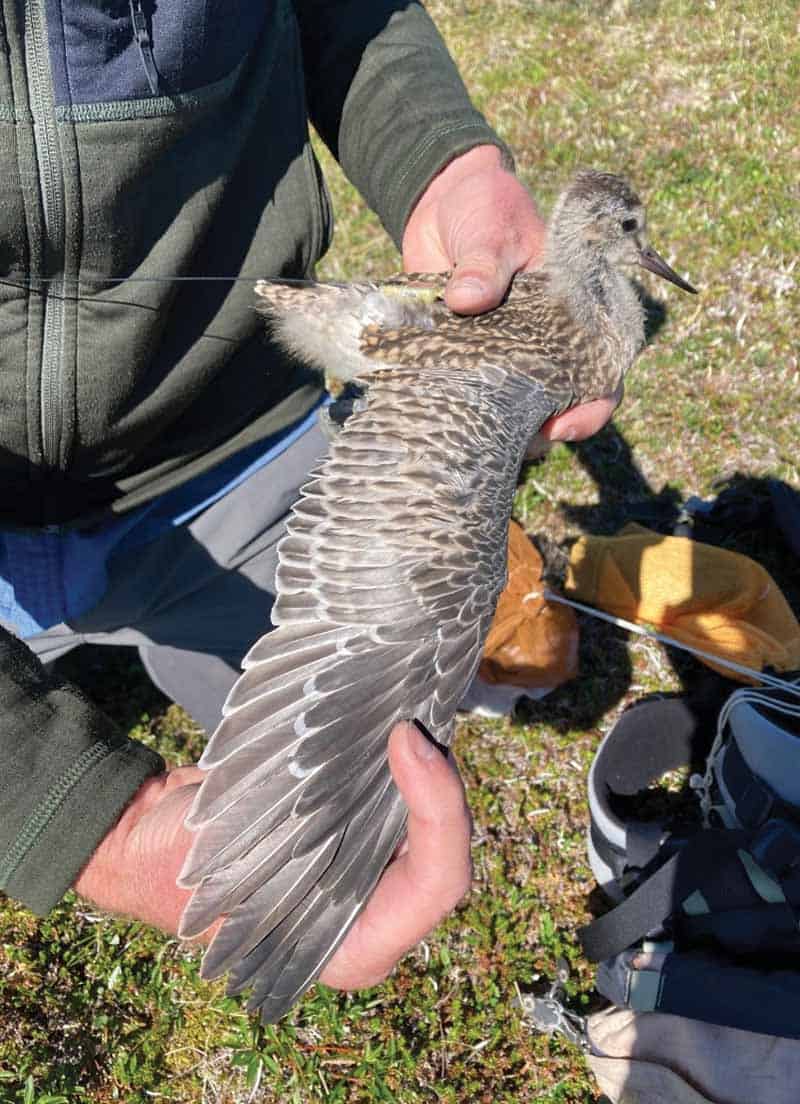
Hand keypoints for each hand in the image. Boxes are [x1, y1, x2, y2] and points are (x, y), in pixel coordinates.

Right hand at [73, 723, 471, 990]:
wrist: (142, 841)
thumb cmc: (179, 863)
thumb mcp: (238, 856)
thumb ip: (311, 824)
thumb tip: (384, 754)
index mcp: (356, 948)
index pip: (439, 882)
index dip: (440, 809)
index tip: (406, 738)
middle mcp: (375, 915)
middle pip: (446, 843)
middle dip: (438, 777)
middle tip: (412, 716)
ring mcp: (370, 872)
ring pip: (429, 813)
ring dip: (423, 762)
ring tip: (405, 710)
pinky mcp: (359, 832)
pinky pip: (402, 795)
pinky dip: (399, 758)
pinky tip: (388, 719)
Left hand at [402, 145, 620, 442]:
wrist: (439, 203)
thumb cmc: (486, 209)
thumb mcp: (492, 228)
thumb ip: (483, 261)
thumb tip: (466, 299)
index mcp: (572, 312)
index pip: (602, 368)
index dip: (594, 404)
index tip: (566, 423)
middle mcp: (544, 342)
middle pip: (562, 403)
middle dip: (547, 432)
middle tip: (524, 442)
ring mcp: (504, 355)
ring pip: (516, 410)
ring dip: (505, 429)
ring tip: (485, 437)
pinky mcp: (465, 359)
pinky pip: (471, 396)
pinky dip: (465, 412)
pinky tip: (450, 421)